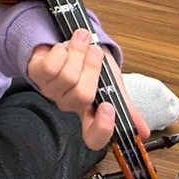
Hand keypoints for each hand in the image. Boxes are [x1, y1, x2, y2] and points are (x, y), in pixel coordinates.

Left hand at [28, 28, 148, 149]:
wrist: (72, 41)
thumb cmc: (91, 64)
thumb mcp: (113, 83)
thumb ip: (126, 106)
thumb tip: (143, 131)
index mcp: (90, 112)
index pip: (94, 137)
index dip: (102, 128)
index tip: (109, 107)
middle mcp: (69, 105)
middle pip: (83, 95)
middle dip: (92, 67)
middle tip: (95, 51)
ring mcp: (50, 91)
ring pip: (66, 77)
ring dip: (77, 53)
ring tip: (82, 41)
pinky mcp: (35, 74)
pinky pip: (50, 66)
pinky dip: (60, 51)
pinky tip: (62, 46)